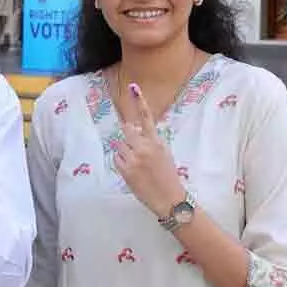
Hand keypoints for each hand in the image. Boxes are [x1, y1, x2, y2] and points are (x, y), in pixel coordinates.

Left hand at [114, 83, 185, 216]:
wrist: (169, 199)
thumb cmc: (168, 177)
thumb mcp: (164, 154)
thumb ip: (150, 141)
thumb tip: (136, 130)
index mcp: (157, 142)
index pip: (147, 118)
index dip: (139, 102)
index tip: (133, 87)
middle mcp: (144, 147)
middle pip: (126, 129)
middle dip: (127, 135)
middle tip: (134, 147)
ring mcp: (134, 158)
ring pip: (119, 145)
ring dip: (124, 152)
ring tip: (137, 164)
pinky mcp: (125, 170)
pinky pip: (116, 159)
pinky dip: (121, 163)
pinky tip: (133, 171)